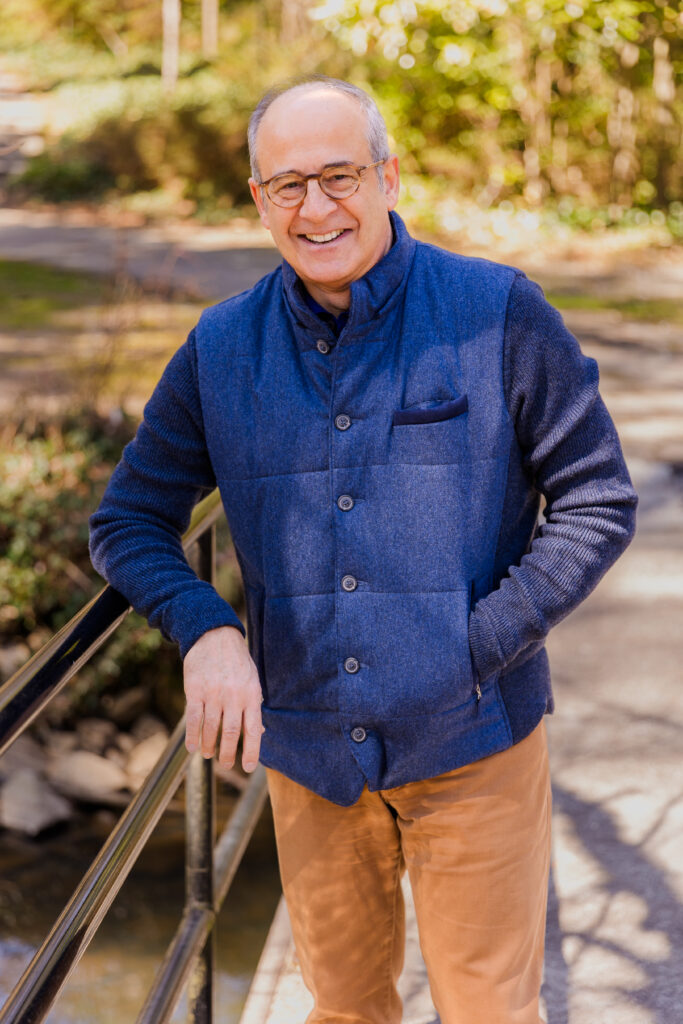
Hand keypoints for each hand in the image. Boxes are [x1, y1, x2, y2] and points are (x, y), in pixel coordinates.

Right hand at [183, 625, 262, 771]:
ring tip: (208, 754)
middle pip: (231, 733)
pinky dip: (193, 736)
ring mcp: (213, 693)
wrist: (214, 636)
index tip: (247, 768)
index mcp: (251, 694)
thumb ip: (254, 705)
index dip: (251, 751)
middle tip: (226, 765)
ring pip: (211, 728)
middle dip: (228, 754)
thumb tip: (260, 732)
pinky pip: (194, 718)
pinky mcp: (195, 690)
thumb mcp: (252, 680)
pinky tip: (193, 746)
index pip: (253, 729)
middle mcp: (233, 696)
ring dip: (209, 746)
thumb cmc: (237, 662)